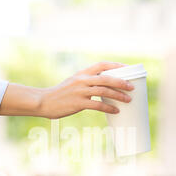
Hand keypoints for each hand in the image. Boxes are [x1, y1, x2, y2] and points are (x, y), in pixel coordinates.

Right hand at [0, 62, 133, 118]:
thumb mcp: (73, 83)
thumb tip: (105, 89)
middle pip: (107, 78)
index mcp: (82, 73)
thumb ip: (87, 83)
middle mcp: (82, 80)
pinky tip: (116, 111)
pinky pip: (97, 105)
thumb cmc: (60, 95)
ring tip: (128, 100)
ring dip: (118, 95)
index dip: (116, 66)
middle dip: (121, 82)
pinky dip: (108, 108)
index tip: (128, 69)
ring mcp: (80, 92)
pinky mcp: (78, 103)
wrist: (44, 102)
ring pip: (104, 91)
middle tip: (132, 87)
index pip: (102, 65)